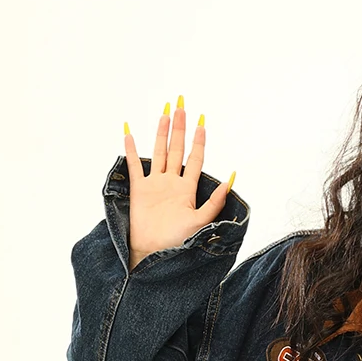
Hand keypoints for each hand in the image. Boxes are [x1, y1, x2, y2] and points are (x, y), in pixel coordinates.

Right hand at [122, 97, 235, 268]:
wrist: (154, 255)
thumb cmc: (178, 242)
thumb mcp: (201, 221)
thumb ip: (215, 201)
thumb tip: (231, 179)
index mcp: (187, 189)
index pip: (195, 159)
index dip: (199, 141)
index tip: (202, 123)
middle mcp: (171, 183)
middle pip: (176, 149)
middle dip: (180, 128)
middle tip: (182, 106)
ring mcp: (154, 185)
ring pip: (159, 152)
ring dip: (161, 133)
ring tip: (165, 113)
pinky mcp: (139, 190)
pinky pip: (135, 166)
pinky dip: (131, 150)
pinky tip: (130, 133)